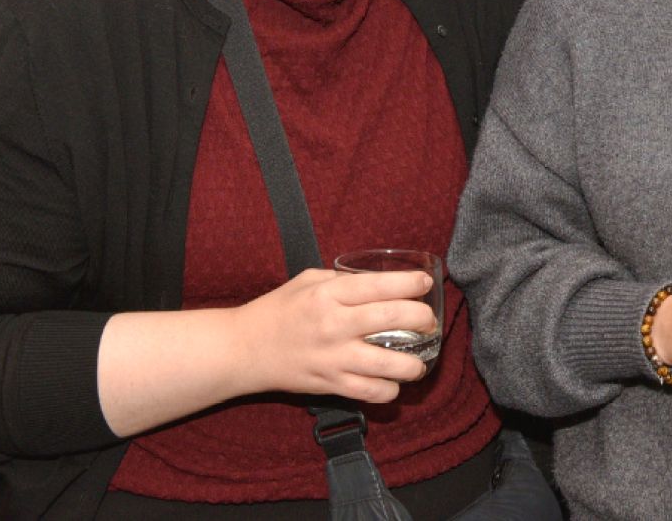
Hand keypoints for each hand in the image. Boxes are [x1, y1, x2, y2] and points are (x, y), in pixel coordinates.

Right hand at [233, 268, 436, 402]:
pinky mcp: (328, 384)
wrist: (242, 349)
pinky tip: (393, 384)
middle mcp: (334, 324)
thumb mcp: (308, 281)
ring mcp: (332, 357)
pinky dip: (388, 391)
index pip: (380, 285)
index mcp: (329, 294)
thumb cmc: (277, 310)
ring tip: (420, 362)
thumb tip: (379, 281)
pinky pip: (369, 392)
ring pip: (387, 363)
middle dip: (422, 319)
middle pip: (393, 318)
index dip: (410, 284)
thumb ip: (343, 280)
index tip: (426, 283)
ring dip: (412, 364)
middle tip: (429, 322)